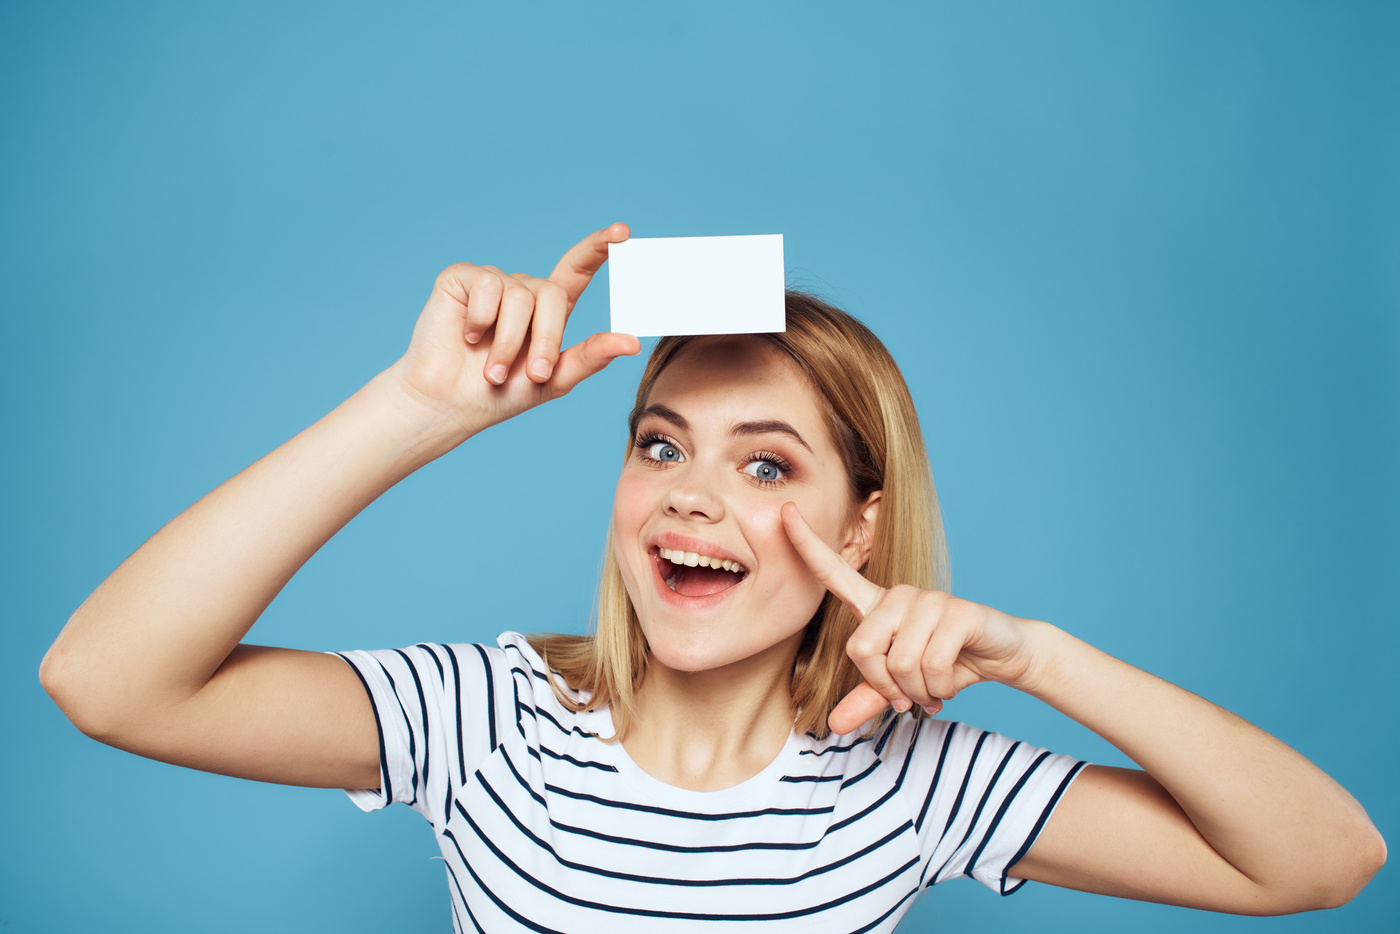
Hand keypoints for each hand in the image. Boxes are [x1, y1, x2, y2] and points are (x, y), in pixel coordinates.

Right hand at [391, 223, 639, 435]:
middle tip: (535, 375)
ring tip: (493, 370)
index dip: (598, 248)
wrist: (449, 403)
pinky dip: (481, 319)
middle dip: (547, 338)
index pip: (577, 270)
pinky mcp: (462, 278)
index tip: (623, 233)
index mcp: (547, 310)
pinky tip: (468, 337)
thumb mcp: (554, 380)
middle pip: (552, 294)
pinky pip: (487, 286)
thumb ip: (591, 357)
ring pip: (519, 295)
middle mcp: (522, 290)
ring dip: (509, 342)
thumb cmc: (499, 395)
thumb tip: (632, 341)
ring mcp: (492, 281)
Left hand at [780, 502, 1044, 733]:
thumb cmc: (947, 664)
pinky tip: (949, 685)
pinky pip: (931, 664)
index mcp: (877, 606)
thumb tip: (836, 724)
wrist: (1003, 656)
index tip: (784, 511)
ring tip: (933, 688)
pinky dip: (938, 688)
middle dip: (884, 686)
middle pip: (860, 648)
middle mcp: (898, 597)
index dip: (806, 544)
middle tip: (908, 696)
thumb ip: (869, 698)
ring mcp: (929, 599)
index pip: (834, 571)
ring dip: (917, 692)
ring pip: (899, 663)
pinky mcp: (958, 611)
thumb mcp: (903, 686)